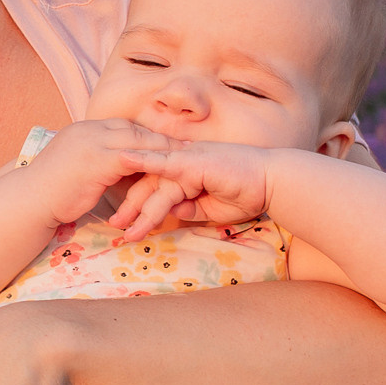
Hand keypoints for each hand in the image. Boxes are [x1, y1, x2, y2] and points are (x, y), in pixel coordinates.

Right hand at [33, 116, 172, 224]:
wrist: (29, 201)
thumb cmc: (50, 192)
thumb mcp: (75, 168)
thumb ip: (95, 162)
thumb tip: (116, 169)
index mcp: (83, 130)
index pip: (122, 126)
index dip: (146, 135)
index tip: (167, 143)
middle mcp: (88, 130)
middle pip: (133, 129)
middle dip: (160, 138)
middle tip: (185, 146)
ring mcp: (92, 142)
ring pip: (137, 140)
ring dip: (162, 149)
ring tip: (184, 158)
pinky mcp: (97, 160)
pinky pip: (133, 158)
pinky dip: (152, 163)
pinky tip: (168, 172)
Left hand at [104, 138, 271, 238]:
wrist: (272, 182)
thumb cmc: (248, 193)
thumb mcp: (212, 209)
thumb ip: (191, 209)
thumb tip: (173, 214)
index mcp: (185, 171)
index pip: (154, 187)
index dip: (137, 204)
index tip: (121, 222)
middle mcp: (182, 161)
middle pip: (147, 184)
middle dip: (129, 207)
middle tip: (113, 226)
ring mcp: (187, 158)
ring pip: (154, 183)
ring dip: (136, 205)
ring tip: (121, 226)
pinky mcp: (193, 160)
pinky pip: (164, 160)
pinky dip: (144, 160)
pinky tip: (125, 159)